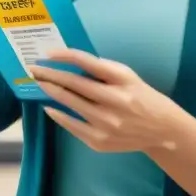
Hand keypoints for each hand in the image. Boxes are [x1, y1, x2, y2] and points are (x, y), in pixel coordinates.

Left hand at [30, 49, 180, 153]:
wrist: (161, 130)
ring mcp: (106, 124)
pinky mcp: (100, 141)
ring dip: (51, 91)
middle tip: (34, 68)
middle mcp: (115, 101)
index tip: (48, 53)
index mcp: (122, 80)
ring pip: (71, 104)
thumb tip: (70, 63)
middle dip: (51, 74)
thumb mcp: (128, 76)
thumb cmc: (141, 96)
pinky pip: (72, 126)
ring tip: (39, 82)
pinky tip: (49, 107)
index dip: (66, 56)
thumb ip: (103, 70)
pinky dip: (59, 115)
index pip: (88, 63)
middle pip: (75, 84)